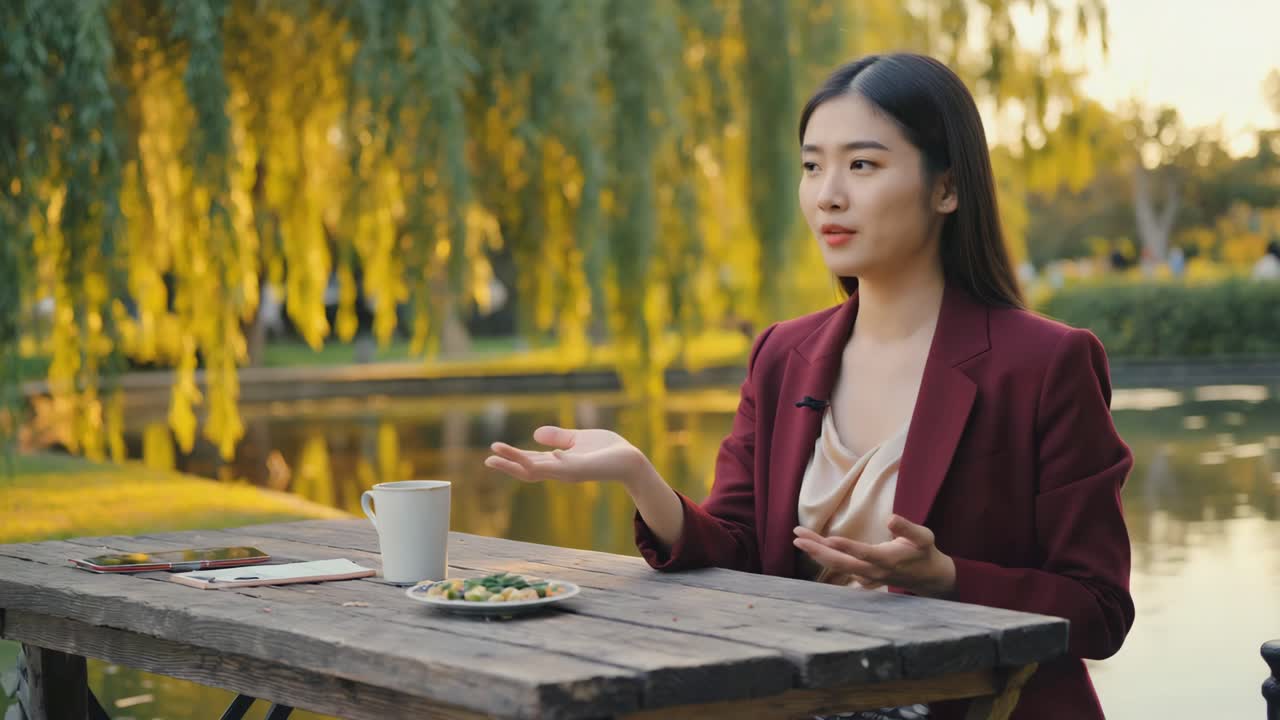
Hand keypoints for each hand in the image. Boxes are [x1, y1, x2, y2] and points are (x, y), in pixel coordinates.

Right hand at [484, 426, 649, 484]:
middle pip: (528, 469)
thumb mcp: (577, 438)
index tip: (493, 450)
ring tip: (500, 454)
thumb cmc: (606, 450)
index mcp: (557, 461)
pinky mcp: (582, 470)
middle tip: (488, 458)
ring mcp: (569, 472)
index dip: (511, 456)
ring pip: (539, 470)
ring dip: (520, 462)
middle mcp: (560, 469)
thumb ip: (558, 437)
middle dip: (508, 464)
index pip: (529, 460)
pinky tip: (550, 454)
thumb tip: (534, 434)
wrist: (629, 460)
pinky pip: (564, 466)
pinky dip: (556, 461)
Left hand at [792, 514, 956, 597]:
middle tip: (798, 538)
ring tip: (798, 538)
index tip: (829, 538)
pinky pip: (839, 567)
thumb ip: (907, 528)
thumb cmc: (924, 552)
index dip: (847, 547)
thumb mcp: (923, 537)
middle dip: (818, 550)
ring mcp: (866, 577)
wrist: (927, 577)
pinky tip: (811, 546)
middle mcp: (873, 571)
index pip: (864, 553)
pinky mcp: (862, 576)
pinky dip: (824, 556)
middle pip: (841, 563)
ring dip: (816, 552)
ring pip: (837, 566)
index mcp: (888, 560)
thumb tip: (891, 518)